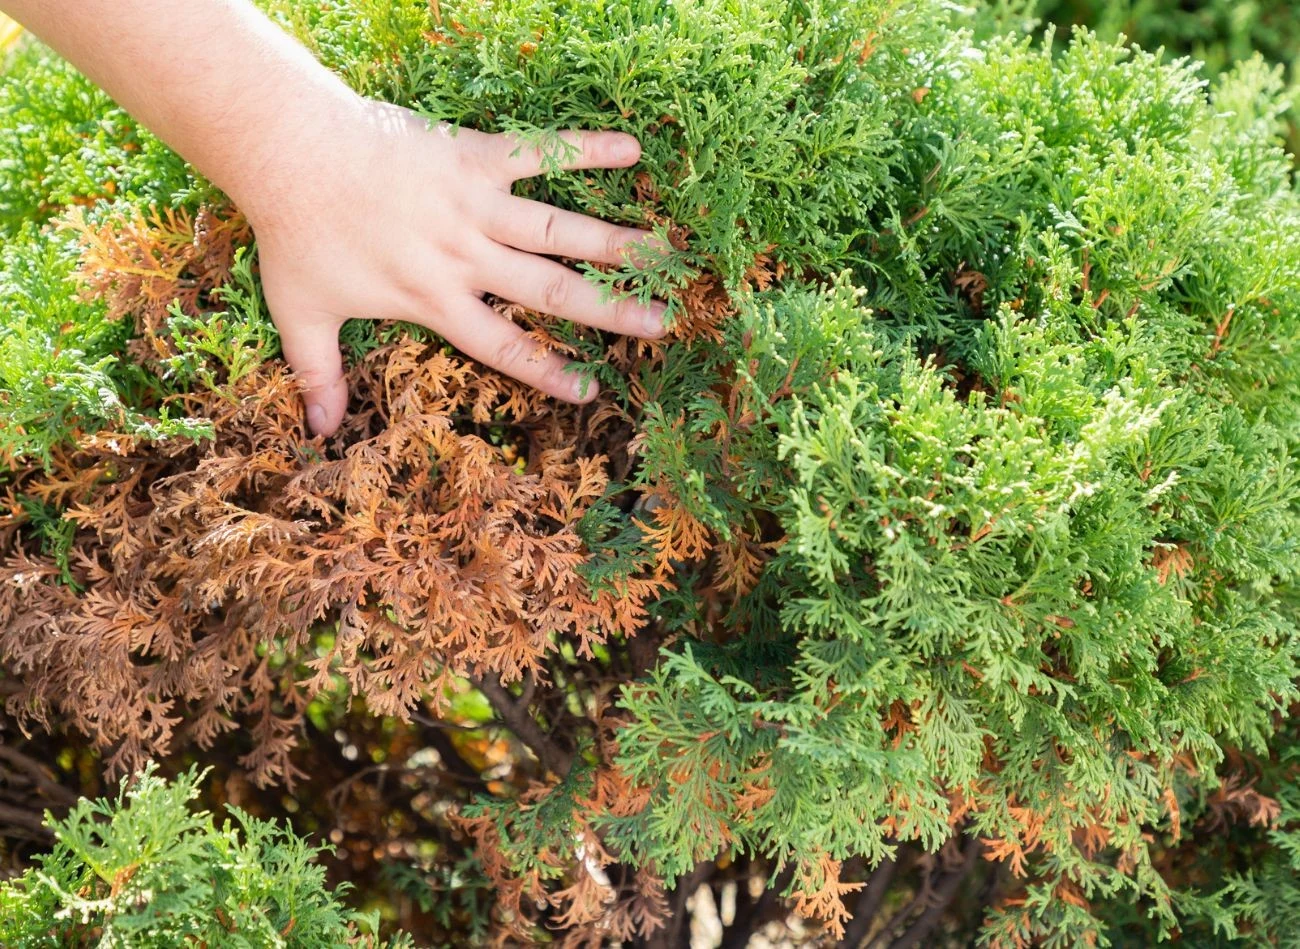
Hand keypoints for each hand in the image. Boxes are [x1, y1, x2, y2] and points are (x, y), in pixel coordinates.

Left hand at [244, 98, 666, 435]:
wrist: (289, 151)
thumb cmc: (295, 233)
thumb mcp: (301, 313)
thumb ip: (319, 375)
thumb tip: (320, 433)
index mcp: (435, 300)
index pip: (502, 346)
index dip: (546, 370)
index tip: (590, 390)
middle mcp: (467, 258)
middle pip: (551, 292)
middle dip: (611, 310)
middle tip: (663, 323)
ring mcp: (475, 205)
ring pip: (557, 231)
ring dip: (614, 244)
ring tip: (666, 253)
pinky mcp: (474, 155)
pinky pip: (538, 152)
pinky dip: (584, 150)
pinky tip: (632, 150)